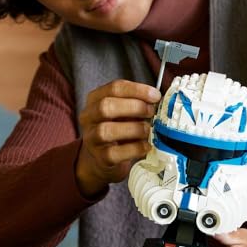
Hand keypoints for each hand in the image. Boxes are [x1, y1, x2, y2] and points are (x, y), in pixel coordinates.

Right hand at [75, 79, 160, 197]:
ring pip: (107, 130)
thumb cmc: (118, 129)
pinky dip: (135, 148)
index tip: (155, 95)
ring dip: (134, 128)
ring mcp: (92, 138)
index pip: (114, 88)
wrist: (102, 158)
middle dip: (134, 107)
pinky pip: (115, 153)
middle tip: (151, 111)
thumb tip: (157, 100)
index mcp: (95, 99)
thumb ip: (137, 103)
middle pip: (106, 106)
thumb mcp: (124, 112)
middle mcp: (88, 117)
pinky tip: (146, 146)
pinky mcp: (100, 158)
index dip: (137, 90)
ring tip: (147, 129)